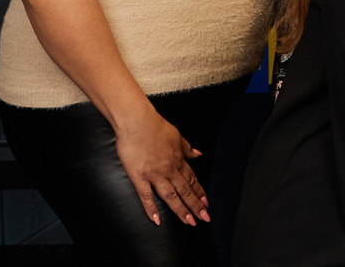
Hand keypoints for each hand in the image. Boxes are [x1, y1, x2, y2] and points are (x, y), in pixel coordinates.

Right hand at [113, 108, 206, 225]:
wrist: (137, 122)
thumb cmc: (156, 127)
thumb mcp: (178, 136)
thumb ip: (188, 148)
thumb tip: (198, 154)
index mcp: (179, 160)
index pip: (192, 180)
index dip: (200, 193)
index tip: (206, 203)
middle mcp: (170, 169)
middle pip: (186, 191)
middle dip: (196, 205)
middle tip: (205, 218)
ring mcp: (155, 174)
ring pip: (171, 196)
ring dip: (181, 210)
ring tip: (189, 222)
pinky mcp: (139, 176)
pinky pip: (146, 196)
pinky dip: (151, 208)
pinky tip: (156, 220)